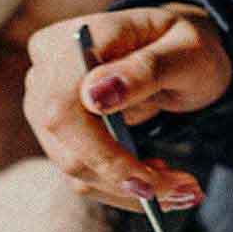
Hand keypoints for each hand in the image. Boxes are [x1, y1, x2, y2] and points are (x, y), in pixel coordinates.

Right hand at [22, 5, 231, 210]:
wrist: (178, 51)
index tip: (147, 176)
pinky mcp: (61, 135)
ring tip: (182, 187)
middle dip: (124, 178)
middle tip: (185, 190)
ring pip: (75, 169)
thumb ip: (143, 70)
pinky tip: (159, 178)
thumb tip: (93, 96)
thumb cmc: (184, 45)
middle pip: (66, 146)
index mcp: (72, 42)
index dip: (96, 147)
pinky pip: (84, 174)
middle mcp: (47, 73)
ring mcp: (48, 106)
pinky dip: (123, 187)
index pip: (63, 105)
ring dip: (129, 189)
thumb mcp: (184, 52)